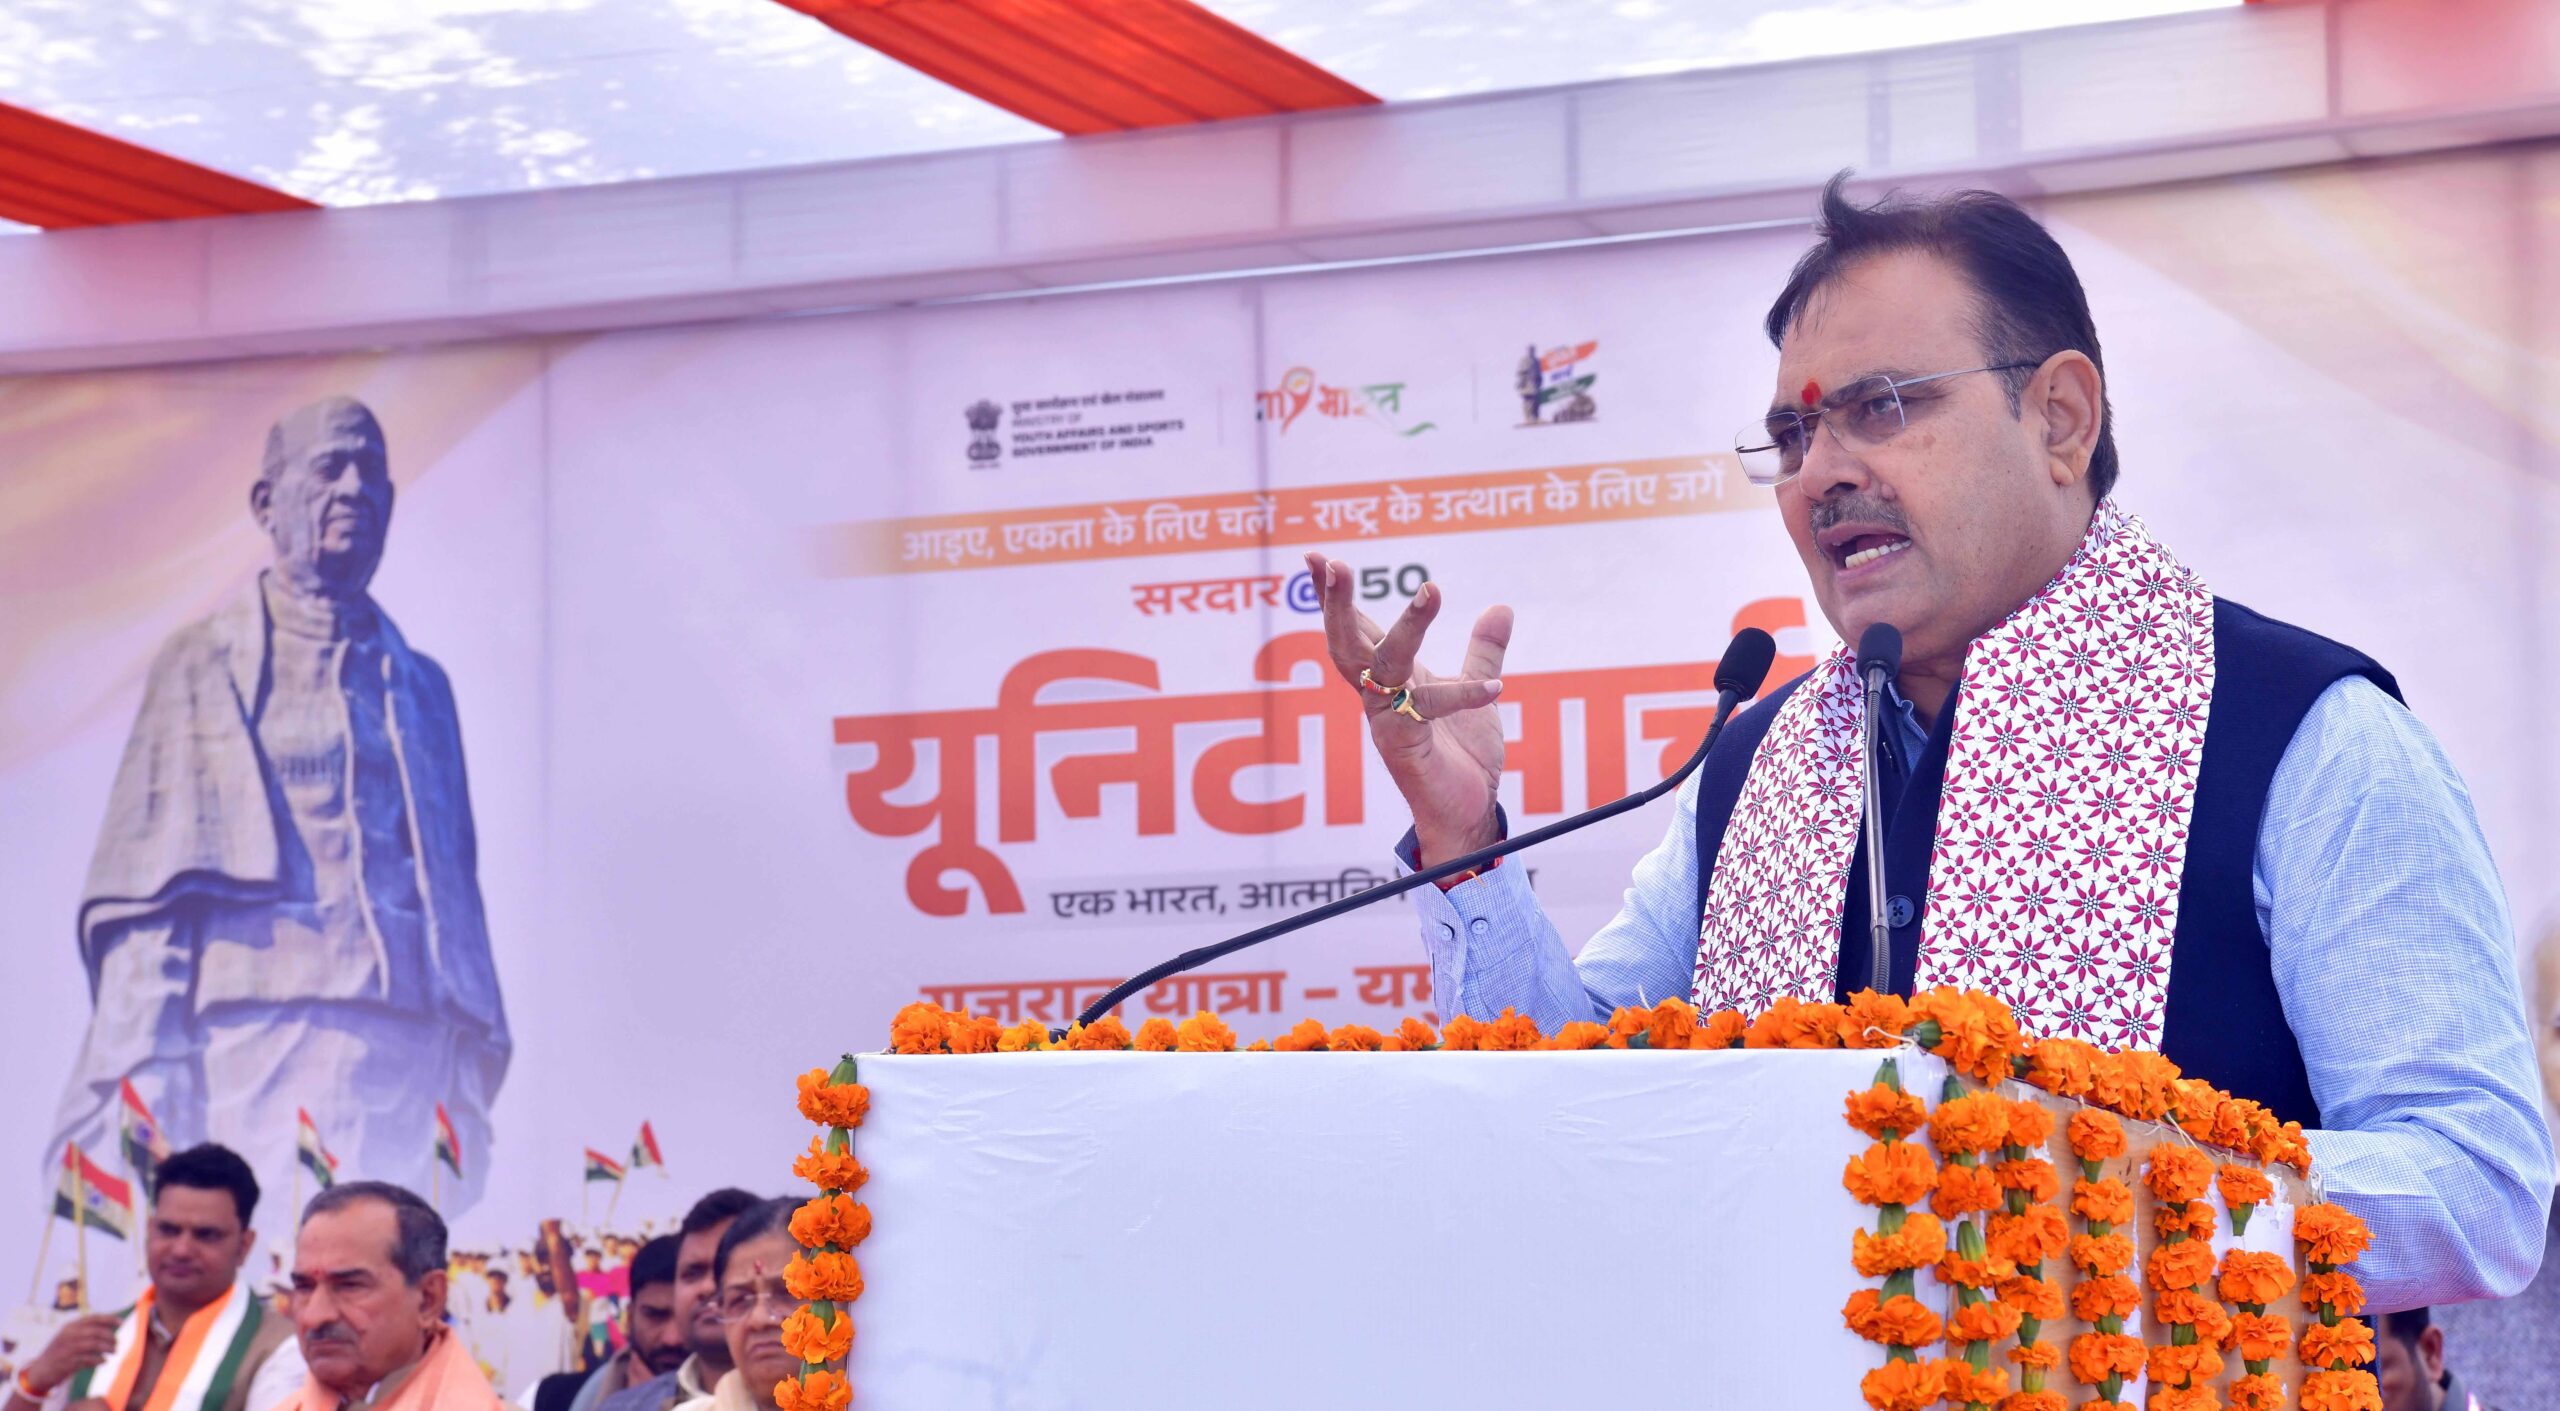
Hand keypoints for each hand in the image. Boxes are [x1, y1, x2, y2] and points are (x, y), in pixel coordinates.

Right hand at [19, 1315, 119, 1397]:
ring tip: (114, 1352)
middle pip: (97, 1332)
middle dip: (110, 1337)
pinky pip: (90, 1359)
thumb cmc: (60, 1353)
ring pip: (95, 1345)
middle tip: (117, 1343)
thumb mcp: (68, 1337)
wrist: (40, 1371)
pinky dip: (99, 1360)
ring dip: (108, 1348)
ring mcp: (68, 1349)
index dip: (109, 1319)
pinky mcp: (69, 1362)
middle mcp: (68, 1335)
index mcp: (69, 1327)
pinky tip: (104, 1361)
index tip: (122, 1323)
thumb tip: (110, 1327)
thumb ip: (85, 1331)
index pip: (93, 1318)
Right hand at [1304, 552, 1510, 865]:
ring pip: (1382, 667)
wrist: (1466, 814)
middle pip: (1346, 643)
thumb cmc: (1461, 755)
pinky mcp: (1405, 749)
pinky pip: (1430, 711)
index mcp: (1388, 679)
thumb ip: (1483, 651)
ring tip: (1431, 590)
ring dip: (1406, 627)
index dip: (1333, 595)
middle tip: (1335, 562)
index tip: (1317, 556)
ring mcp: (1386, 722)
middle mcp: (1377, 697)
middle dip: (1338, 602)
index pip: (1354, 629)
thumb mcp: (1476, 692)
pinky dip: (1463, 694)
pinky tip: (1494, 684)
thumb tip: (1500, 608)